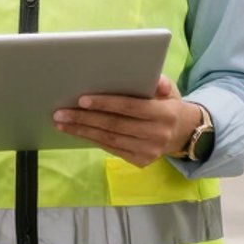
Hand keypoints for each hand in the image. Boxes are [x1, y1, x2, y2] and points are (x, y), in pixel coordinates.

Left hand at [52, 75, 199, 167]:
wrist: (182, 133)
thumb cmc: (168, 104)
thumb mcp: (170, 89)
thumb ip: (161, 82)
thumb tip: (154, 81)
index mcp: (164, 114)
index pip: (130, 108)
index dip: (106, 104)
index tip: (82, 100)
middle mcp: (157, 135)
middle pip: (114, 125)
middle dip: (85, 119)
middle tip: (61, 113)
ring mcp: (148, 152)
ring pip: (109, 140)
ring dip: (83, 131)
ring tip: (62, 123)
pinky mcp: (141, 162)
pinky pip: (112, 149)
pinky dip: (93, 139)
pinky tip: (78, 132)